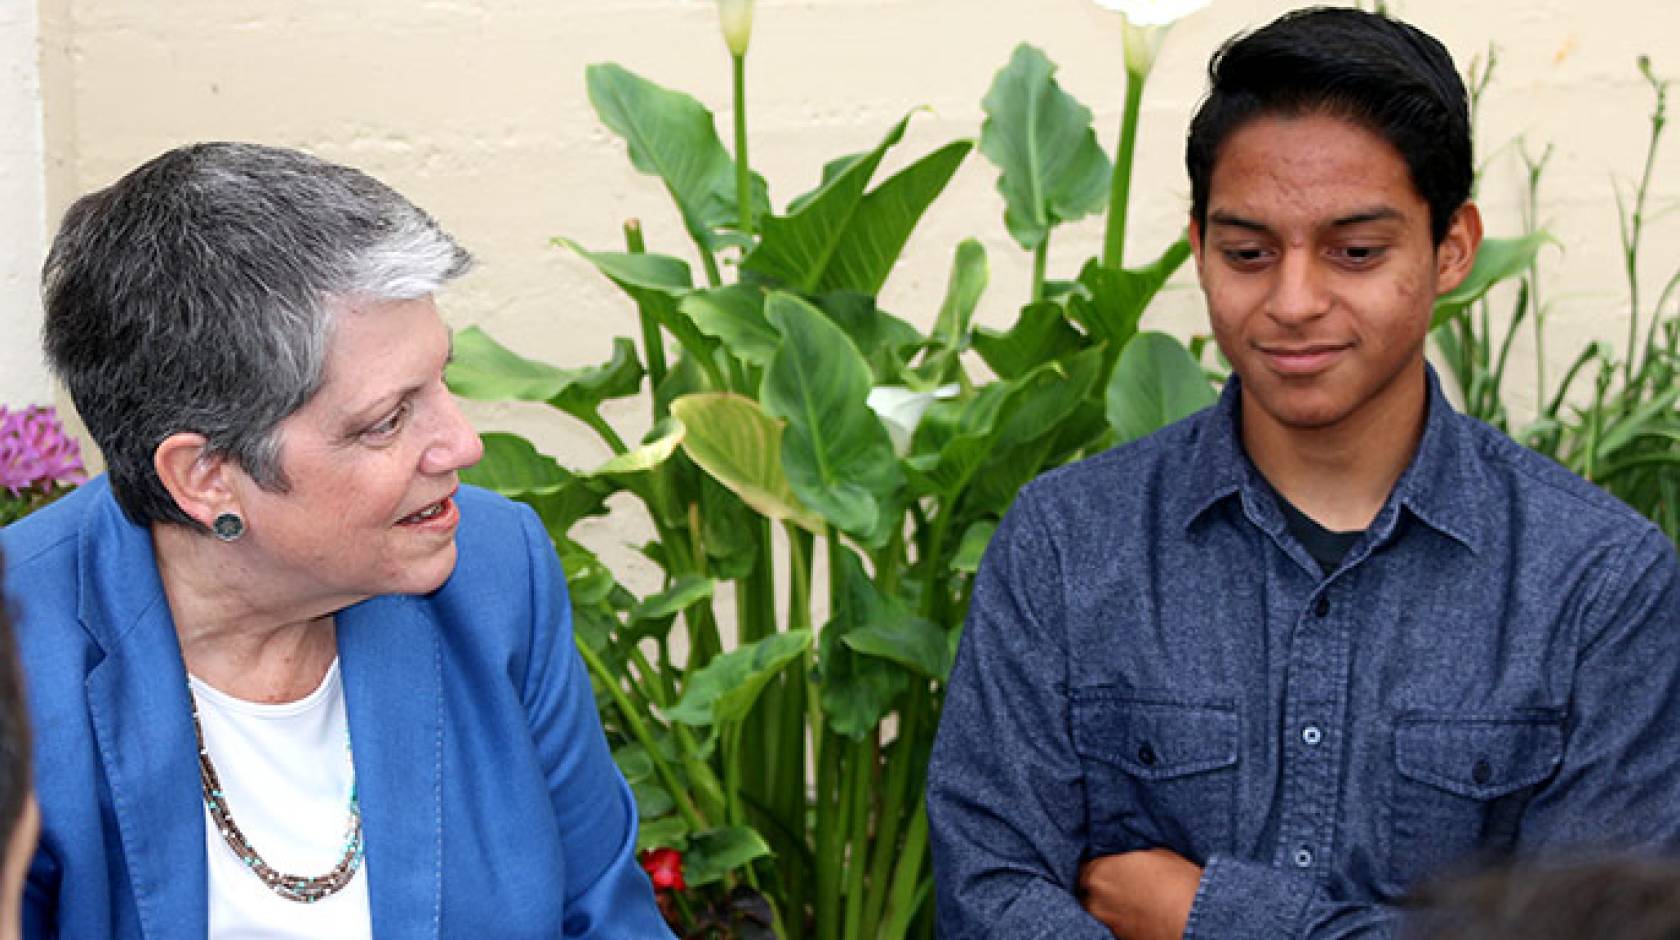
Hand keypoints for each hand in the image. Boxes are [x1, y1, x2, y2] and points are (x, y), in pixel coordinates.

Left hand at [1078, 848, 1202, 939]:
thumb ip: (1133, 857)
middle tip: (1121, 881)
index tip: (1111, 864)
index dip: (1099, 864)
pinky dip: (1122, 919)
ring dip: (1110, 904)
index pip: (1085, 866)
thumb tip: (1131, 860)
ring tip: (1132, 900)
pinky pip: (1113, 925)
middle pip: (1088, 890)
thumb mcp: (1158, 854)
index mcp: (1099, 873)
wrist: (1195, 922)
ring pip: (1099, 910)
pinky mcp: (1119, 939)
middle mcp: (1095, 900)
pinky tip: (1139, 914)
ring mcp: (1106, 923)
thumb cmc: (1178, 884)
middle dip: (1101, 885)